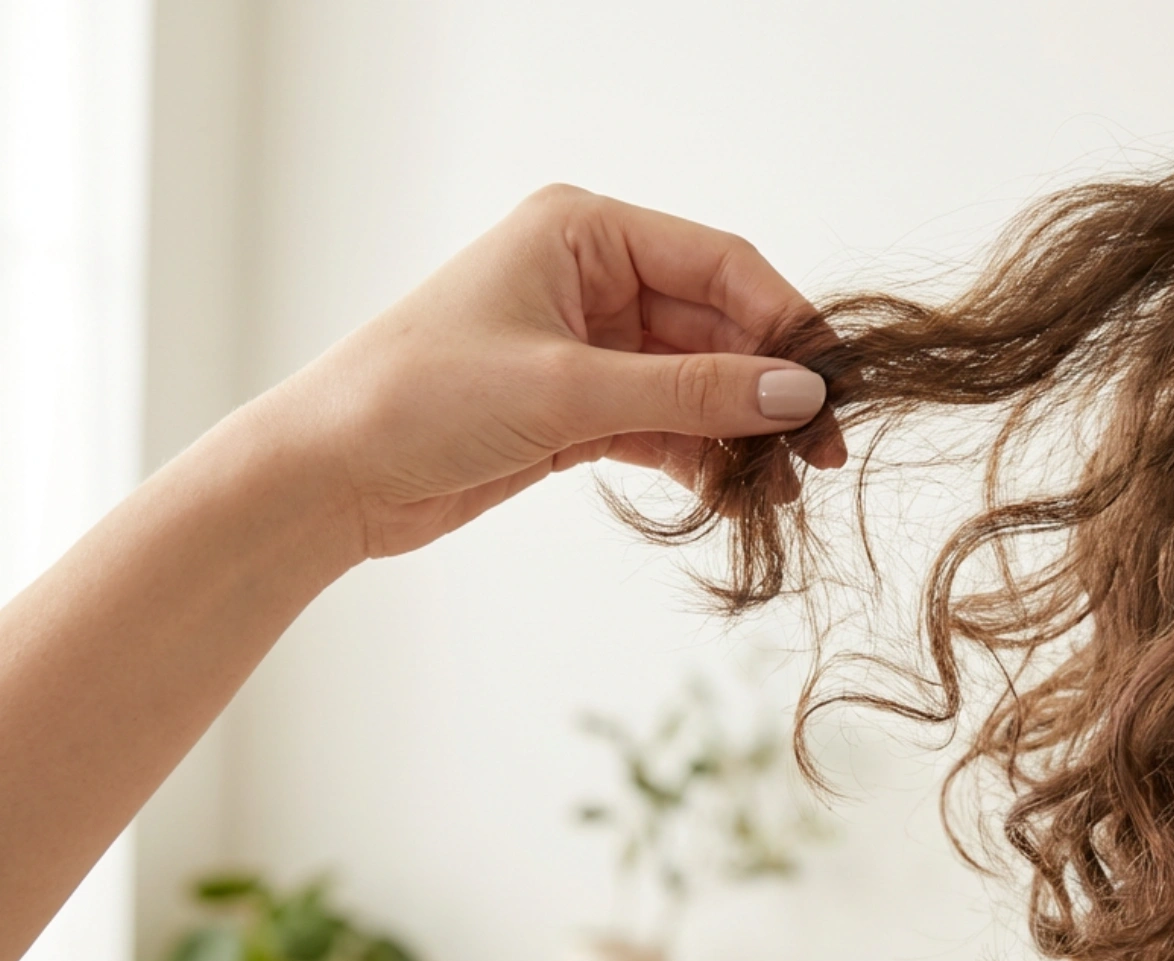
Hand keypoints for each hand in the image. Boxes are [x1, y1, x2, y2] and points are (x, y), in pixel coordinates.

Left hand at [250, 183, 840, 561]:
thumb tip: (797, 395)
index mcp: (583, 232)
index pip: (718, 263)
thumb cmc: (419, 400)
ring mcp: (588, 344)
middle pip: (717, 327)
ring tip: (778, 489)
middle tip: (818, 454)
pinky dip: (700, 459)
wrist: (328, 476)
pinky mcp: (579, 407)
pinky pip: (666, 424)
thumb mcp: (567, 392)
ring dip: (738, 433)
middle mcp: (592, 277)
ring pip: (697, 382)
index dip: (782, 323)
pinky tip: (731, 497)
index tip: (827, 387)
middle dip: (766, 390)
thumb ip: (690, 394)